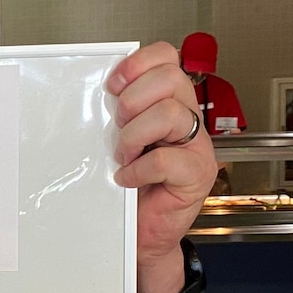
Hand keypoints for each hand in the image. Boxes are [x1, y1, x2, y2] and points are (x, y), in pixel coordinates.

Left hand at [108, 42, 216, 292]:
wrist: (144, 234)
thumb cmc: (131, 187)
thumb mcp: (121, 141)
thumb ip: (118, 116)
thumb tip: (95, 94)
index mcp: (171, 102)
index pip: (167, 58)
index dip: (138, 63)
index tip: (111, 85)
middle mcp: (189, 118)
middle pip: (171, 78)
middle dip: (133, 99)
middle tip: (118, 126)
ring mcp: (197, 146)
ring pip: (169, 114)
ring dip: (134, 135)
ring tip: (124, 155)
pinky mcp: (197, 175)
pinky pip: (166, 159)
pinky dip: (138, 169)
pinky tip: (128, 178)